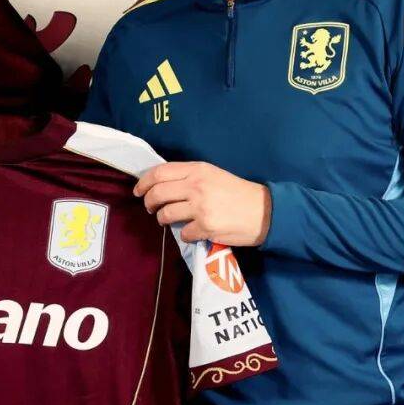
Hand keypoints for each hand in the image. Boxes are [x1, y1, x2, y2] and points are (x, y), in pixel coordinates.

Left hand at [134, 161, 271, 245]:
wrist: (264, 211)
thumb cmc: (238, 192)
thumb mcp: (213, 175)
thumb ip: (189, 177)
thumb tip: (162, 185)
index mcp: (197, 169)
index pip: (160, 172)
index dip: (144, 182)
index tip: (138, 190)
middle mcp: (196, 186)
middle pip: (158, 193)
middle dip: (148, 202)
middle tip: (150, 208)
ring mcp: (200, 207)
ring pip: (165, 214)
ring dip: (162, 219)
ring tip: (168, 219)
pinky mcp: (206, 227)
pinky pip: (183, 233)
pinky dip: (184, 234)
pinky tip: (192, 231)